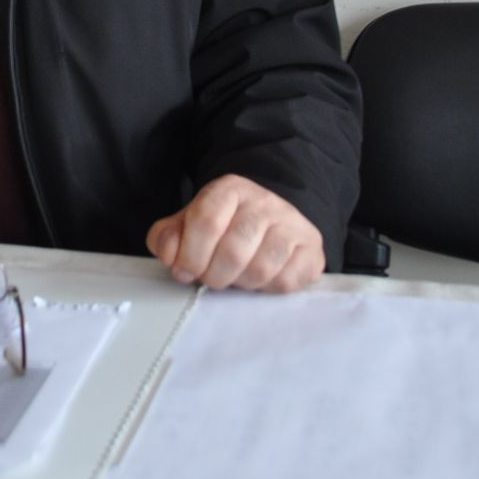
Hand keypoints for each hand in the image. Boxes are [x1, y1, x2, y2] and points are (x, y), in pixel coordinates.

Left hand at [145, 174, 323, 292]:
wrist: (269, 222)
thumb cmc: (223, 228)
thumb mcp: (188, 225)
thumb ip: (167, 237)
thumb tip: (170, 257)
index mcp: (230, 189)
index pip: (206, 222)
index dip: (190, 256)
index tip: (183, 271)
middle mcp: (264, 201)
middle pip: (233, 252)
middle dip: (213, 276)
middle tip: (210, 278)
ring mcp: (292, 224)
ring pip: (260, 269)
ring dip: (240, 283)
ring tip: (235, 277)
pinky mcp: (311, 250)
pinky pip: (286, 281)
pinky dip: (267, 289)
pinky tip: (259, 279)